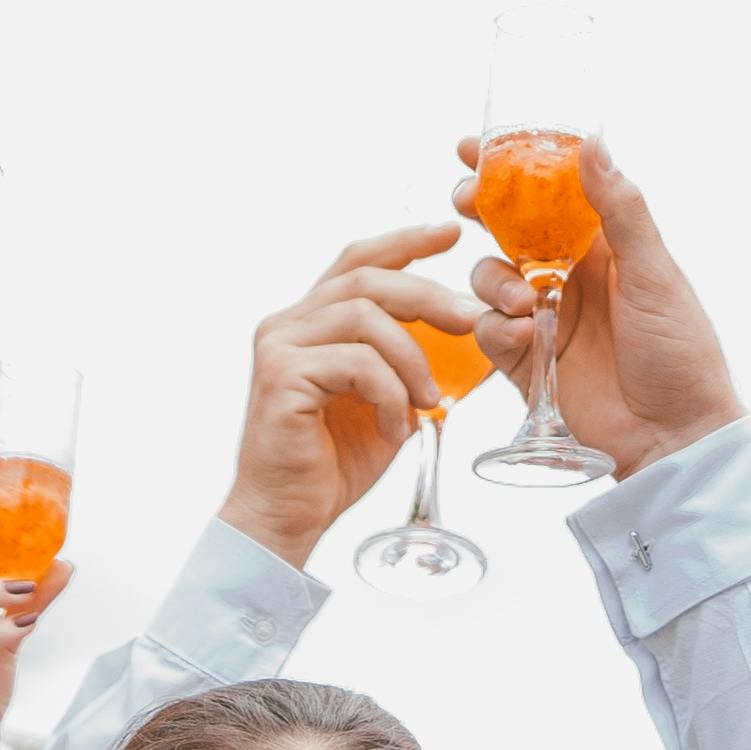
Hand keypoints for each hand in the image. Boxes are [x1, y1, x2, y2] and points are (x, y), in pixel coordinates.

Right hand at [219, 227, 469, 566]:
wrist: (289, 516)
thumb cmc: (335, 461)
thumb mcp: (384, 398)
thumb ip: (404, 359)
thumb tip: (465, 331)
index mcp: (310, 323)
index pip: (357, 262)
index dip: (404, 242)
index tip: (451, 233)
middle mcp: (287, 324)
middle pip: (366, 279)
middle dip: (427, 295)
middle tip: (471, 320)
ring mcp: (280, 347)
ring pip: (363, 316)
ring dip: (412, 357)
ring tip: (429, 401)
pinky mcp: (281, 377)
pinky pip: (357, 363)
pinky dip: (390, 394)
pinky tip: (395, 429)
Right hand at [465, 136, 738, 478]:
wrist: (675, 437)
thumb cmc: (680, 352)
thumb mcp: (653, 274)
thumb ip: (620, 210)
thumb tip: (593, 142)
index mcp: (603, 248)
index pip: (550, 196)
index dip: (511, 170)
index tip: (472, 146)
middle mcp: (568, 277)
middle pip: (507, 231)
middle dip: (480, 212)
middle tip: (465, 201)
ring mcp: (543, 319)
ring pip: (489, 278)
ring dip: (493, 278)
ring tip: (522, 300)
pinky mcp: (524, 363)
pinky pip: (487, 332)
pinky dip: (494, 328)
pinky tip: (519, 335)